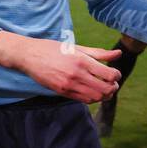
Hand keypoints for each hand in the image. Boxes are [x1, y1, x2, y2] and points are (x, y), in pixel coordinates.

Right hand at [0, 33, 121, 103]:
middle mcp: (76, 74)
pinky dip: (92, 97)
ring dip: (103, 94)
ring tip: (102, 87)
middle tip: (112, 83)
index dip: (116, 75)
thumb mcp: (75, 47)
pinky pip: (83, 100)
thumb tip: (118, 54)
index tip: (114, 72)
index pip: (110, 75)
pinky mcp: (62, 92)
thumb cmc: (52, 49)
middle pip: (106, 89)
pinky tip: (91, 90)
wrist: (28, 56)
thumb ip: (98, 53)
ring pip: (96, 97)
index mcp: (82, 60)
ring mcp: (69, 85)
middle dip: (113, 87)